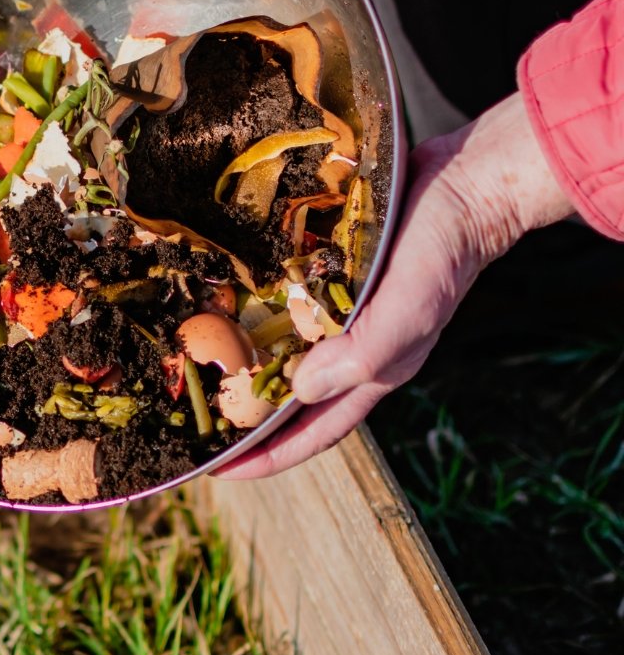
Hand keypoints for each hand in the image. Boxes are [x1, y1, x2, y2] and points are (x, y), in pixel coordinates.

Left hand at [215, 94, 575, 479]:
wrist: (464, 183)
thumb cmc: (442, 253)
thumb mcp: (408, 310)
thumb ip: (362, 354)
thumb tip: (301, 390)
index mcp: (371, 371)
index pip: (311, 430)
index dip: (267, 456)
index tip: (218, 472)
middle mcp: (351, 347)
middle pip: (288, 396)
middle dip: (244, 414)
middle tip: (191, 421)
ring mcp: (341, 312)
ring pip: (281, 349)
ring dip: (240, 360)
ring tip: (191, 367)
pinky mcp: (333, 276)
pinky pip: (284, 304)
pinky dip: (252, 310)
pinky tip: (219, 305)